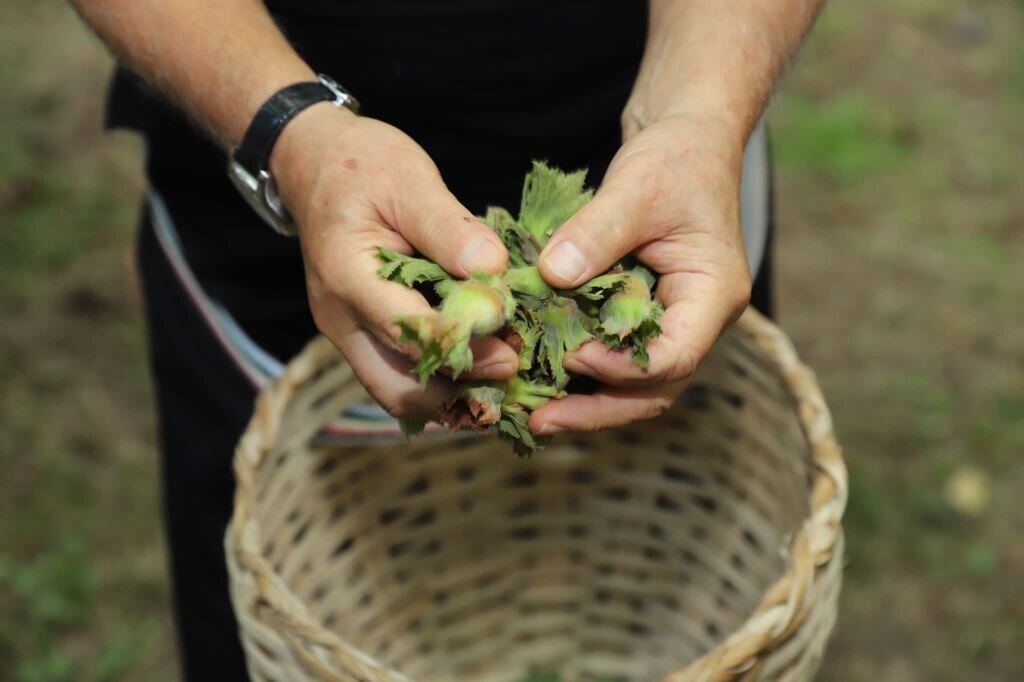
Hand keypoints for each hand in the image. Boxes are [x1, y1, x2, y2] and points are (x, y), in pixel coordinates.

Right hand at [270, 104, 518, 419]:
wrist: (315, 164)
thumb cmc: (364, 165)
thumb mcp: (410, 180)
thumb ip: (450, 228)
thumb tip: (493, 270)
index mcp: (349, 278)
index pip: (409, 334)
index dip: (465, 346)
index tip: (513, 348)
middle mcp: (341, 319)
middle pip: (398, 389)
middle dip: (458, 393)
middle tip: (513, 374)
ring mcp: (346, 333)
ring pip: (397, 394)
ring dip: (450, 396)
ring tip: (503, 380)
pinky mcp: (360, 335)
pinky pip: (397, 375)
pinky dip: (438, 381)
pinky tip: (479, 369)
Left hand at [529, 114, 752, 432]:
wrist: (688, 139)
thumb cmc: (675, 157)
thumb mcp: (637, 185)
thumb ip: (597, 232)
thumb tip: (552, 276)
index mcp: (713, 295)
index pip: (675, 355)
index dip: (621, 367)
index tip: (571, 354)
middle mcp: (698, 320)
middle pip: (655, 390)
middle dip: (598, 411)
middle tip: (538, 422)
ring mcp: (672, 322)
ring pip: (635, 385)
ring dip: (586, 402)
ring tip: (530, 415)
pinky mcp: (644, 316)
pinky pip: (616, 357)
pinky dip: (581, 373)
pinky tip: (536, 377)